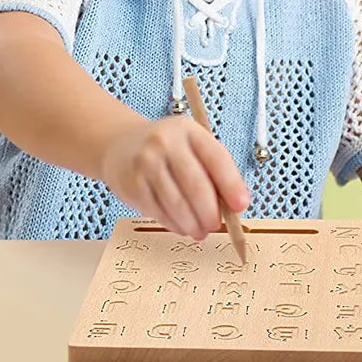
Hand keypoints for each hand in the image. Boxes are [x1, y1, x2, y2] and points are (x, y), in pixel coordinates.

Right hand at [99, 116, 249, 239]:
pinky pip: (159, 212)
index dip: (232, 184)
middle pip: (196, 185)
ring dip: (193, 224)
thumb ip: (214, 170)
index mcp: (188, 130)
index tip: (241, 205)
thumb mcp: (191, 147)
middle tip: (216, 225)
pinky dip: (175, 225)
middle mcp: (165, 143)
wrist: (120, 144)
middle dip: (211, 212)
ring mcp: (146, 163)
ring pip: (177, 204)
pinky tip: (182, 227)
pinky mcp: (132, 184)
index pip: (216, 158)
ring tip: (201, 231)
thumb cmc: (167, 149)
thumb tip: (235, 206)